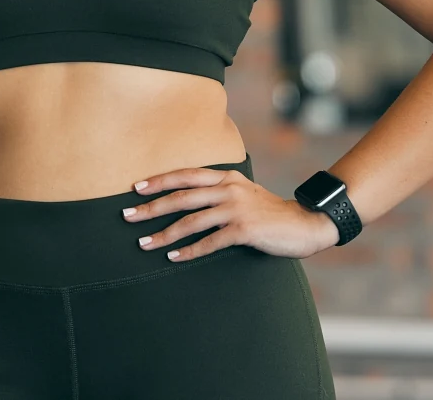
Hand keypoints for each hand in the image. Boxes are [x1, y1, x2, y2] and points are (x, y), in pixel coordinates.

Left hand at [121, 166, 341, 261]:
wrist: (304, 223)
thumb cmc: (269, 212)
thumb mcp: (243, 192)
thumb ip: (219, 191)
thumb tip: (188, 198)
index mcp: (226, 177)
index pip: (185, 175)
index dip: (159, 181)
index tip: (136, 188)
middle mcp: (228, 188)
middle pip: (181, 197)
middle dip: (151, 207)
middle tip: (128, 216)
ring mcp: (235, 208)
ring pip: (190, 220)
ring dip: (164, 233)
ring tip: (144, 243)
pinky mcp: (243, 230)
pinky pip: (209, 242)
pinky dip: (189, 251)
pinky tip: (174, 257)